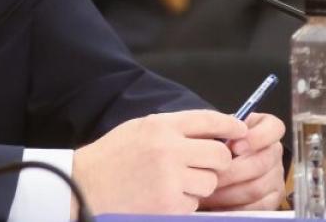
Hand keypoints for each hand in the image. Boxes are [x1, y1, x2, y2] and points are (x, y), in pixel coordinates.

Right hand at [71, 110, 246, 215]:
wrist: (84, 185)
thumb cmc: (112, 156)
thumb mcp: (140, 128)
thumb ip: (174, 128)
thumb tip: (212, 132)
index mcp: (161, 126)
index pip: (210, 120)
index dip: (231, 125)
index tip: (241, 131)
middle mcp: (169, 149)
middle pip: (220, 155)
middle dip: (217, 162)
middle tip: (204, 165)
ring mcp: (170, 179)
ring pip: (210, 182)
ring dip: (199, 184)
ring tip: (174, 182)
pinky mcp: (169, 204)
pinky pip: (194, 203)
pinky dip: (184, 202)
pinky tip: (163, 195)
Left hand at [200, 112, 285, 210]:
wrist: (216, 163)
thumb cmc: (215, 143)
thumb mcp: (217, 130)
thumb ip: (219, 131)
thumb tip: (212, 142)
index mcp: (265, 128)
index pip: (274, 128)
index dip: (257, 137)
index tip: (234, 146)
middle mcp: (274, 152)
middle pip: (262, 163)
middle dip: (232, 171)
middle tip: (210, 174)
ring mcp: (276, 177)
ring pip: (257, 187)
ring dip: (229, 191)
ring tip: (208, 190)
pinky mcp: (273, 199)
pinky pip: (258, 207)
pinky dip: (237, 207)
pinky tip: (219, 204)